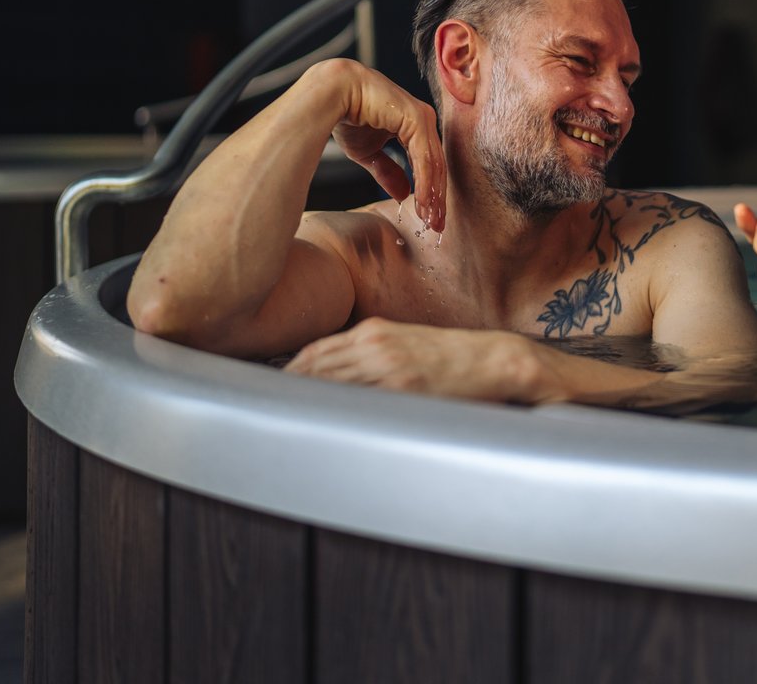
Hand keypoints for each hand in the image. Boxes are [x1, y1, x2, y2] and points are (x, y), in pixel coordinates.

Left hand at [285, 318, 558, 401]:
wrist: (494, 359)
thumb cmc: (454, 357)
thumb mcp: (408, 344)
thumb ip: (374, 355)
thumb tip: (343, 378)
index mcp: (375, 332)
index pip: (316, 351)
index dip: (290, 372)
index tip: (273, 389)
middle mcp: (375, 345)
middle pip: (314, 367)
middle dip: (287, 387)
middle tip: (262, 409)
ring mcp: (387, 367)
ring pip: (329, 383)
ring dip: (304, 400)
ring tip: (281, 422)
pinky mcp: (402, 388)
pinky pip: (357, 400)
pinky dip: (334, 409)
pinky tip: (320, 425)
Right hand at [314, 59, 446, 230]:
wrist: (331, 93)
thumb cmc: (346, 115)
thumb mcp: (369, 152)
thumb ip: (388, 172)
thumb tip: (403, 194)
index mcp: (415, 124)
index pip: (429, 163)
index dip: (429, 191)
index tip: (428, 217)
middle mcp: (423, 119)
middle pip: (436, 165)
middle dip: (436, 198)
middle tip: (436, 225)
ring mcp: (422, 117)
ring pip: (433, 163)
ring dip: (432, 194)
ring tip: (430, 218)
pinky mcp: (417, 118)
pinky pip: (424, 157)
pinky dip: (424, 182)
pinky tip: (421, 201)